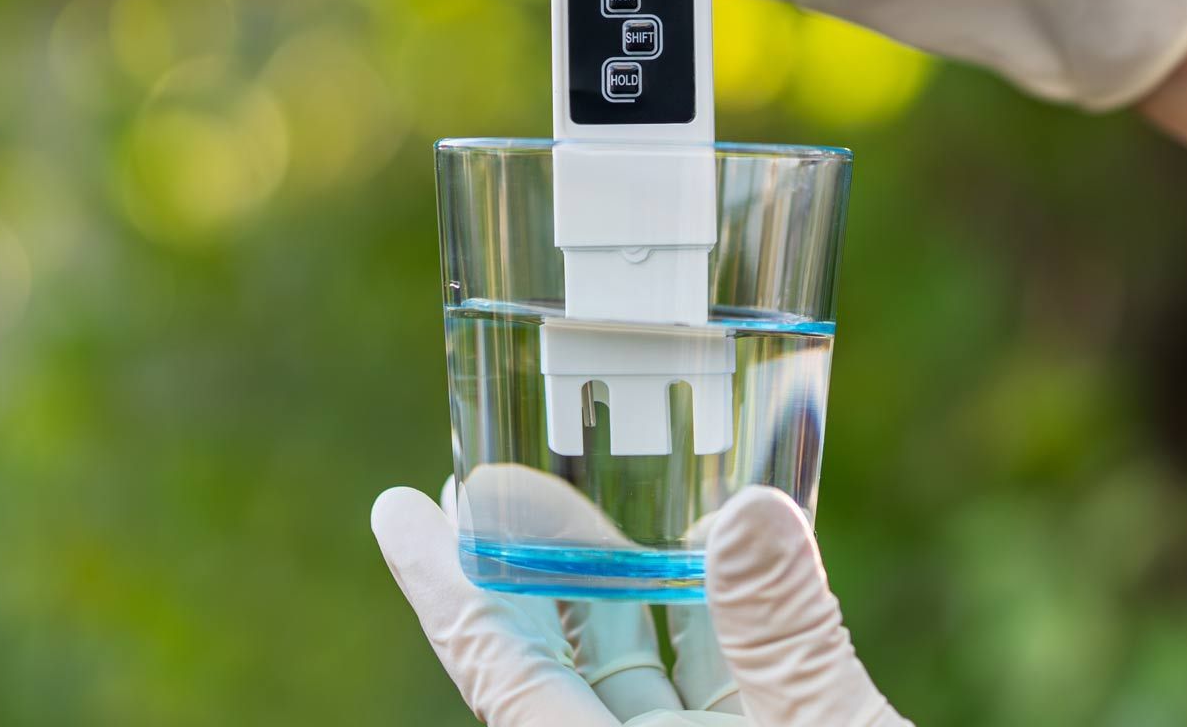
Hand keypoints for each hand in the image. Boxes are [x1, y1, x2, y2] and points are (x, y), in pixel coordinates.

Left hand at [371, 478, 909, 725]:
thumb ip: (788, 639)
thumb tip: (749, 510)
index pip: (500, 671)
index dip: (443, 587)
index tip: (398, 512)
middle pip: (553, 669)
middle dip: (532, 573)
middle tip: (502, 484)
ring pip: (629, 686)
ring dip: (618, 597)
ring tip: (599, 504)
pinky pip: (702, 702)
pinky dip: (700, 635)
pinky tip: (716, 573)